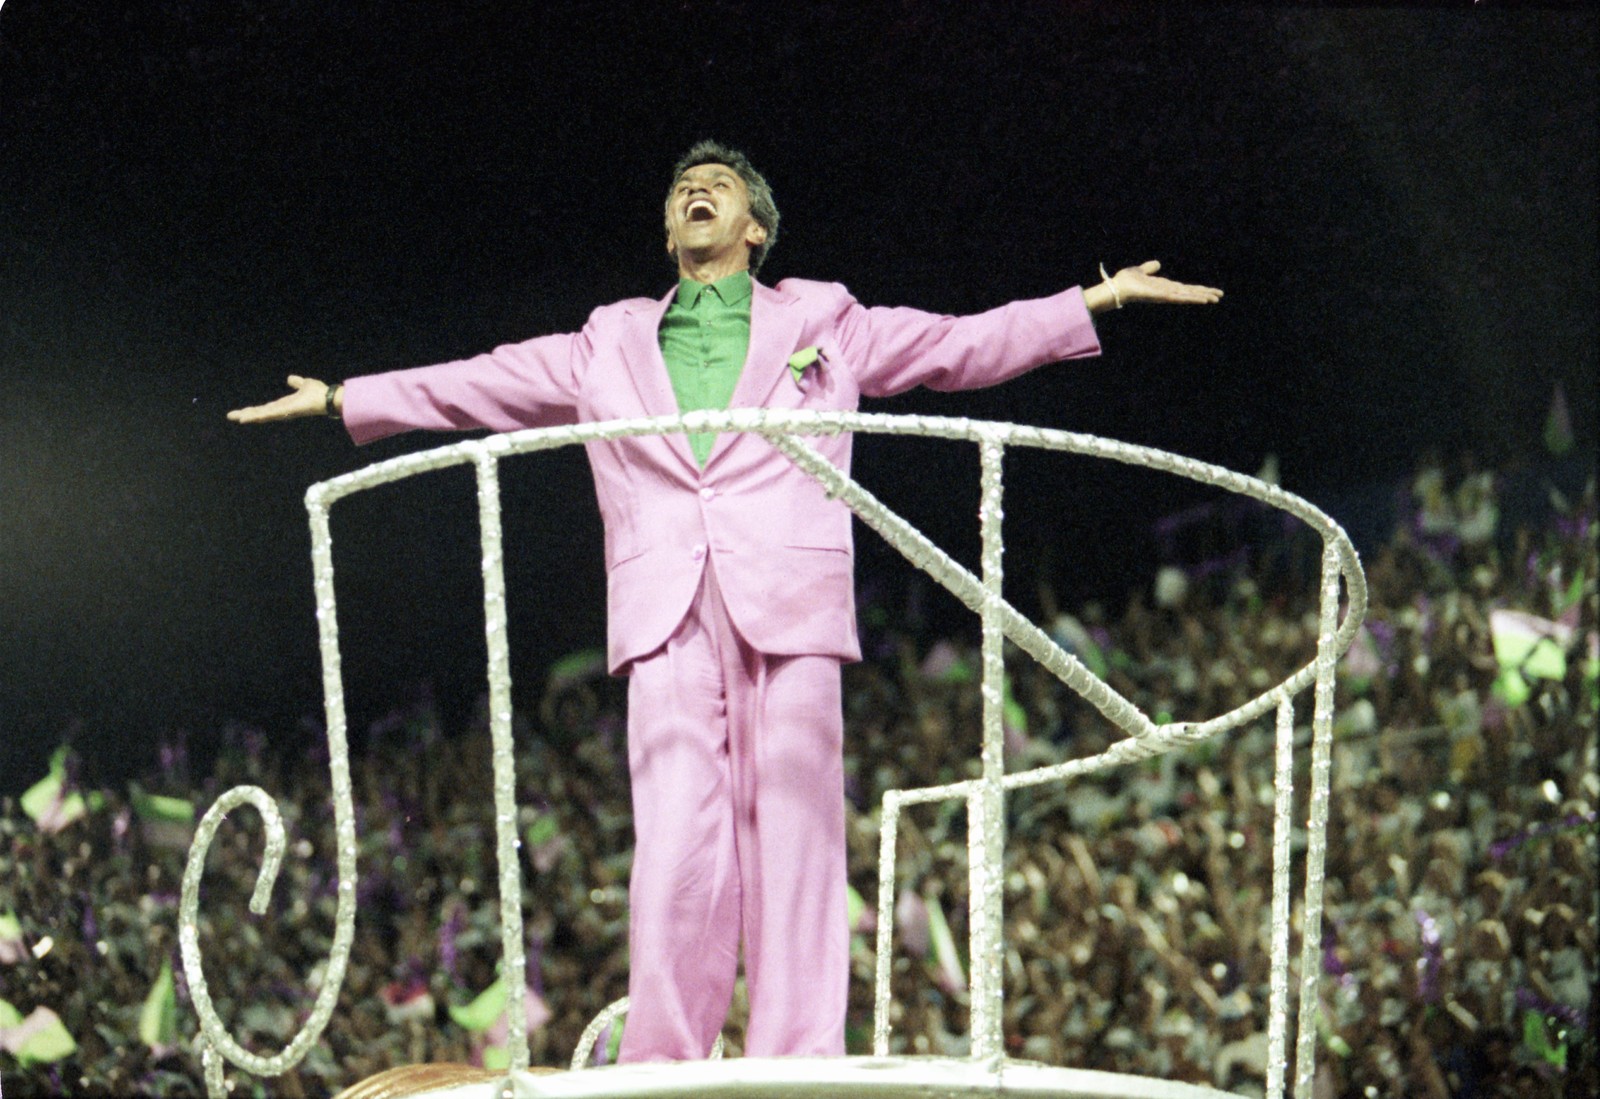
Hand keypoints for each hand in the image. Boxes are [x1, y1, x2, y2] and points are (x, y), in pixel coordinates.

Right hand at [226, 375, 337, 422]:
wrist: (329, 398)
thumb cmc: (319, 393)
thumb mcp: (304, 384)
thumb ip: (297, 383)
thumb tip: (290, 378)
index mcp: (285, 404)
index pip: (266, 408)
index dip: (254, 410)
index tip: (243, 412)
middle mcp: (282, 410)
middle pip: (261, 413)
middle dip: (247, 414)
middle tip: (231, 416)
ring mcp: (284, 412)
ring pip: (262, 415)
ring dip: (249, 416)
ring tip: (235, 417)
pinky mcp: (286, 412)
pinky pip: (269, 414)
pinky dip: (257, 416)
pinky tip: (246, 418)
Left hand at [1084, 260, 1222, 313]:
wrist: (1116, 287)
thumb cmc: (1126, 281)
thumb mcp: (1141, 270)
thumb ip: (1149, 268)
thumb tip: (1157, 264)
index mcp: (1164, 286)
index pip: (1185, 288)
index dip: (1197, 289)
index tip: (1209, 291)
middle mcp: (1167, 292)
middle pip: (1190, 292)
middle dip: (1204, 294)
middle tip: (1220, 296)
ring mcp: (1165, 295)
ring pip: (1188, 296)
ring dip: (1202, 297)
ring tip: (1215, 298)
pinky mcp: (1162, 296)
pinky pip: (1179, 298)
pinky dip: (1191, 298)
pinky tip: (1202, 299)